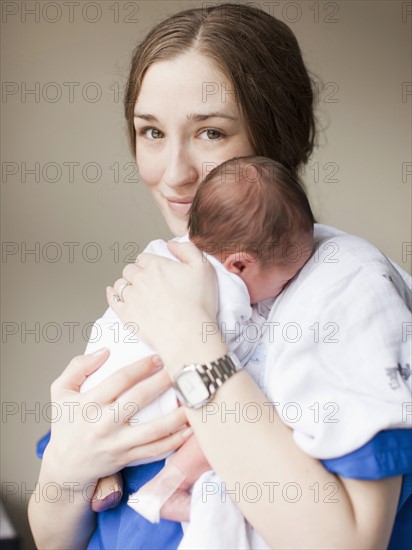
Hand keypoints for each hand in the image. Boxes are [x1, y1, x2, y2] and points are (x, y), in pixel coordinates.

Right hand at [44, 350, 190, 488]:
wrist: (66, 467)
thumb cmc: (66, 424)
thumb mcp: (60, 392)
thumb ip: (77, 367)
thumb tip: (104, 351)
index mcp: (89, 404)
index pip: (119, 379)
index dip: (141, 366)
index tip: (158, 356)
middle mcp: (104, 424)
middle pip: (139, 399)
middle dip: (162, 382)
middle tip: (180, 369)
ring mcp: (118, 444)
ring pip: (153, 429)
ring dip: (177, 414)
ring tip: (194, 397)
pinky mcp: (129, 458)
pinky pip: (157, 449)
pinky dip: (176, 439)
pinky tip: (191, 427)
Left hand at [107, 240, 218, 358]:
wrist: (188, 334)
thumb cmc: (198, 303)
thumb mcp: (203, 268)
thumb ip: (187, 249)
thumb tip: (171, 244)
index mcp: (157, 266)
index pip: (144, 258)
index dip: (149, 263)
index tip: (154, 270)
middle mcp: (141, 278)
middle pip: (130, 269)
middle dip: (136, 273)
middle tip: (146, 282)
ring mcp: (132, 297)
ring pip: (120, 284)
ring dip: (126, 284)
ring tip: (134, 289)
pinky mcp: (126, 314)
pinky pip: (113, 300)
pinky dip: (112, 295)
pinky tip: (112, 293)